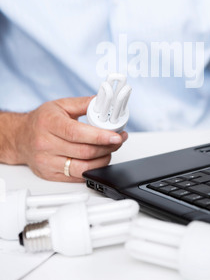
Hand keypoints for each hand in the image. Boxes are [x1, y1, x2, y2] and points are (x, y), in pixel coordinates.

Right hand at [12, 97, 127, 181]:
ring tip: (110, 150)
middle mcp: (45, 144)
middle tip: (118, 140)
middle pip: (84, 151)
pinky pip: (76, 177)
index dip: (99, 136)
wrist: (20, 137)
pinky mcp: (49, 174)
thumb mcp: (61, 105)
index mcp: (49, 123)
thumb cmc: (42, 120)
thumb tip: (104, 103)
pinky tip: (98, 160)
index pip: (77, 133)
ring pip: (82, 167)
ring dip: (102, 160)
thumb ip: (84, 103)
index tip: (116, 136)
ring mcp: (46, 162)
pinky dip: (92, 170)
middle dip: (107, 147)